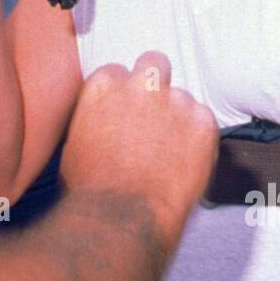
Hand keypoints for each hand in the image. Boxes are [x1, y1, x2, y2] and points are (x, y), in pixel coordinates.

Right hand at [61, 52, 218, 237]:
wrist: (120, 217)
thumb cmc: (90, 190)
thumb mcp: (75, 142)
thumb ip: (95, 117)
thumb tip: (104, 120)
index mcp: (104, 86)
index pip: (117, 73)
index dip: (122, 96)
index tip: (123, 114)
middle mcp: (140, 85)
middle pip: (154, 64)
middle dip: (154, 82)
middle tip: (153, 113)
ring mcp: (175, 102)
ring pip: (182, 97)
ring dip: (177, 117)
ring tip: (169, 152)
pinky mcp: (203, 123)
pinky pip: (204, 121)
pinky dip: (198, 138)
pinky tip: (184, 162)